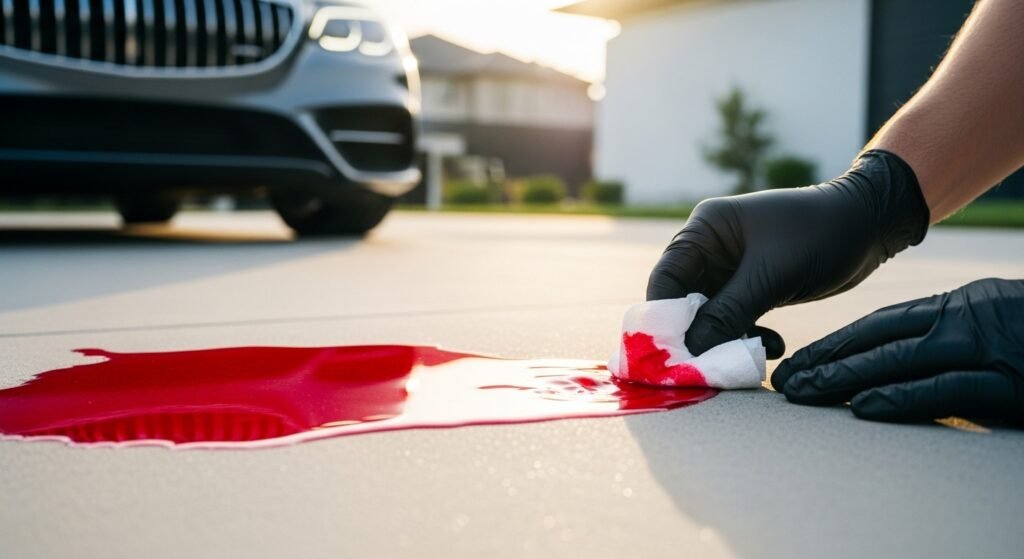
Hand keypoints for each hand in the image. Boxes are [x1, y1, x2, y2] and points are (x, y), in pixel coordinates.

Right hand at [647, 150, 929, 355]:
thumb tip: (690, 353)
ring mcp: (730, 269)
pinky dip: (746, 337)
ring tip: (750, 356)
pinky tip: (772, 346)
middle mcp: (710, 249)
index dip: (663, 320)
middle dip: (696, 337)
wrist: (871, 224)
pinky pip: (734, 320)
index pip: (665, 281)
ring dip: (725, 341)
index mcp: (705, 230)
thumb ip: (727, 313)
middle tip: (709, 368)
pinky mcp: (751, 287)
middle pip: (683, 303)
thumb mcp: (772, 275)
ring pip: (709, 317)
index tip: (670, 358)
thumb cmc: (820, 234)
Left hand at [772, 278, 1023, 422]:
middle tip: (786, 381)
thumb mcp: (999, 321)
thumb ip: (954, 333)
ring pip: (898, 362)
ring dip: (845, 379)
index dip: (838, 342)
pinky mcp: (1009, 385)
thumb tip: (905, 358)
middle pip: (878, 340)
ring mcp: (987, 350)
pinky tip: (860, 408)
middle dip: (827, 360)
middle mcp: (967, 321)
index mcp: (962, 305)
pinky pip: (941, 391)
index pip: (883, 323)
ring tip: (804, 394)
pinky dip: (897, 398)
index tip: (802, 359)